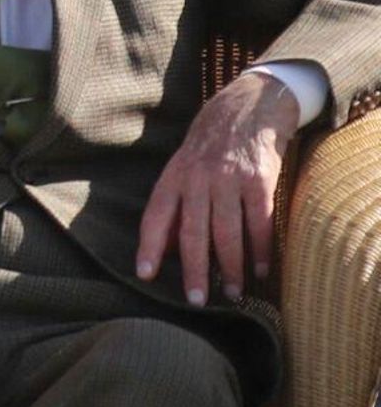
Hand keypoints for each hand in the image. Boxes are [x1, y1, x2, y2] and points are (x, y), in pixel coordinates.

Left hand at [135, 73, 300, 304]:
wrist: (249, 106)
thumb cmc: (210, 147)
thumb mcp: (182, 168)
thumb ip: (176, 206)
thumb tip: (166, 249)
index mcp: (173, 178)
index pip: (155, 216)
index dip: (150, 247)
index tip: (145, 274)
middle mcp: (198, 179)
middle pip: (193, 233)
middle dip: (193, 270)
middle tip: (195, 300)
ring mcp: (230, 179)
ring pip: (227, 232)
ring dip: (230, 268)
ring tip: (232, 293)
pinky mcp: (260, 180)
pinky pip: (260, 222)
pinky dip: (261, 249)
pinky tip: (261, 270)